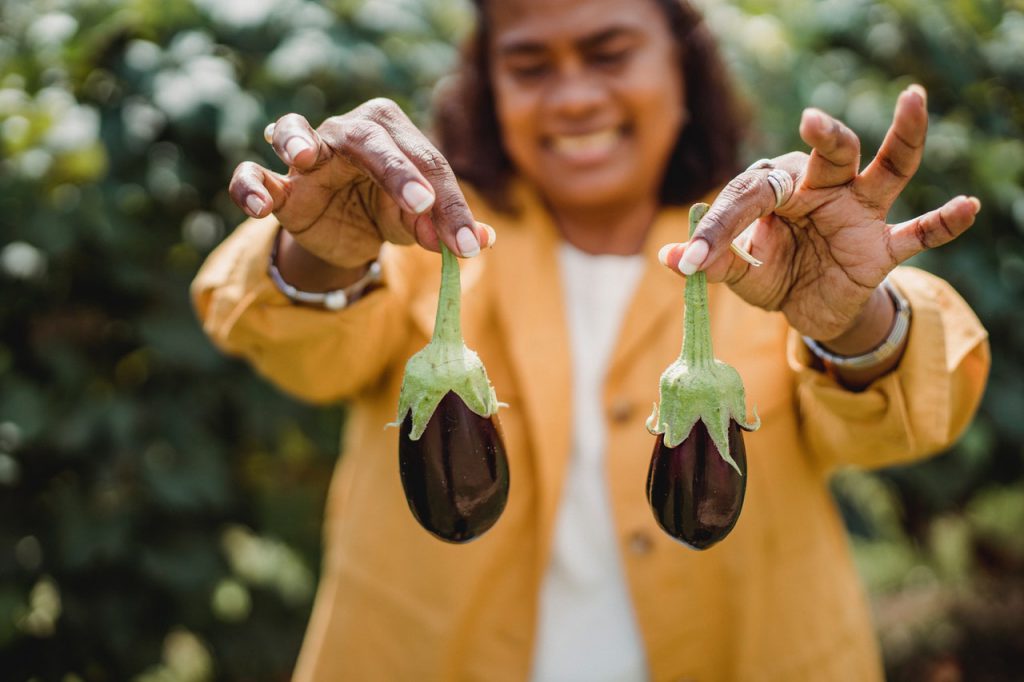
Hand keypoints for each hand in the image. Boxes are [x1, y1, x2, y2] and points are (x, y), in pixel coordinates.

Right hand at [228, 98, 492, 268]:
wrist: (346, 232)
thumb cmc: (388, 211)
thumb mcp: (418, 223)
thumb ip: (443, 229)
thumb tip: (482, 241)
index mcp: (393, 132)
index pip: (428, 165)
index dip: (450, 207)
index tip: (466, 246)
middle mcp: (348, 130)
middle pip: (371, 140)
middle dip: (399, 172)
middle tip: (421, 206)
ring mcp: (307, 153)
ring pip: (294, 129)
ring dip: (296, 138)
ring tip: (304, 157)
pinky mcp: (279, 185)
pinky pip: (252, 175)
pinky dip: (249, 186)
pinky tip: (259, 207)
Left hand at [658, 85, 979, 342]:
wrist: (807, 308)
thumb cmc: (772, 273)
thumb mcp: (739, 272)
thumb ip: (714, 262)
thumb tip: (670, 259)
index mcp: (778, 189)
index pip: (751, 195)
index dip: (720, 227)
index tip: (693, 258)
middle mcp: (821, 189)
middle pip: (828, 154)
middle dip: (823, 136)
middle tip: (810, 120)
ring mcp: (857, 213)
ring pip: (884, 169)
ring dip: (901, 137)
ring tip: (911, 101)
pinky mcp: (881, 245)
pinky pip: (919, 232)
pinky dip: (943, 222)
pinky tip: (968, 207)